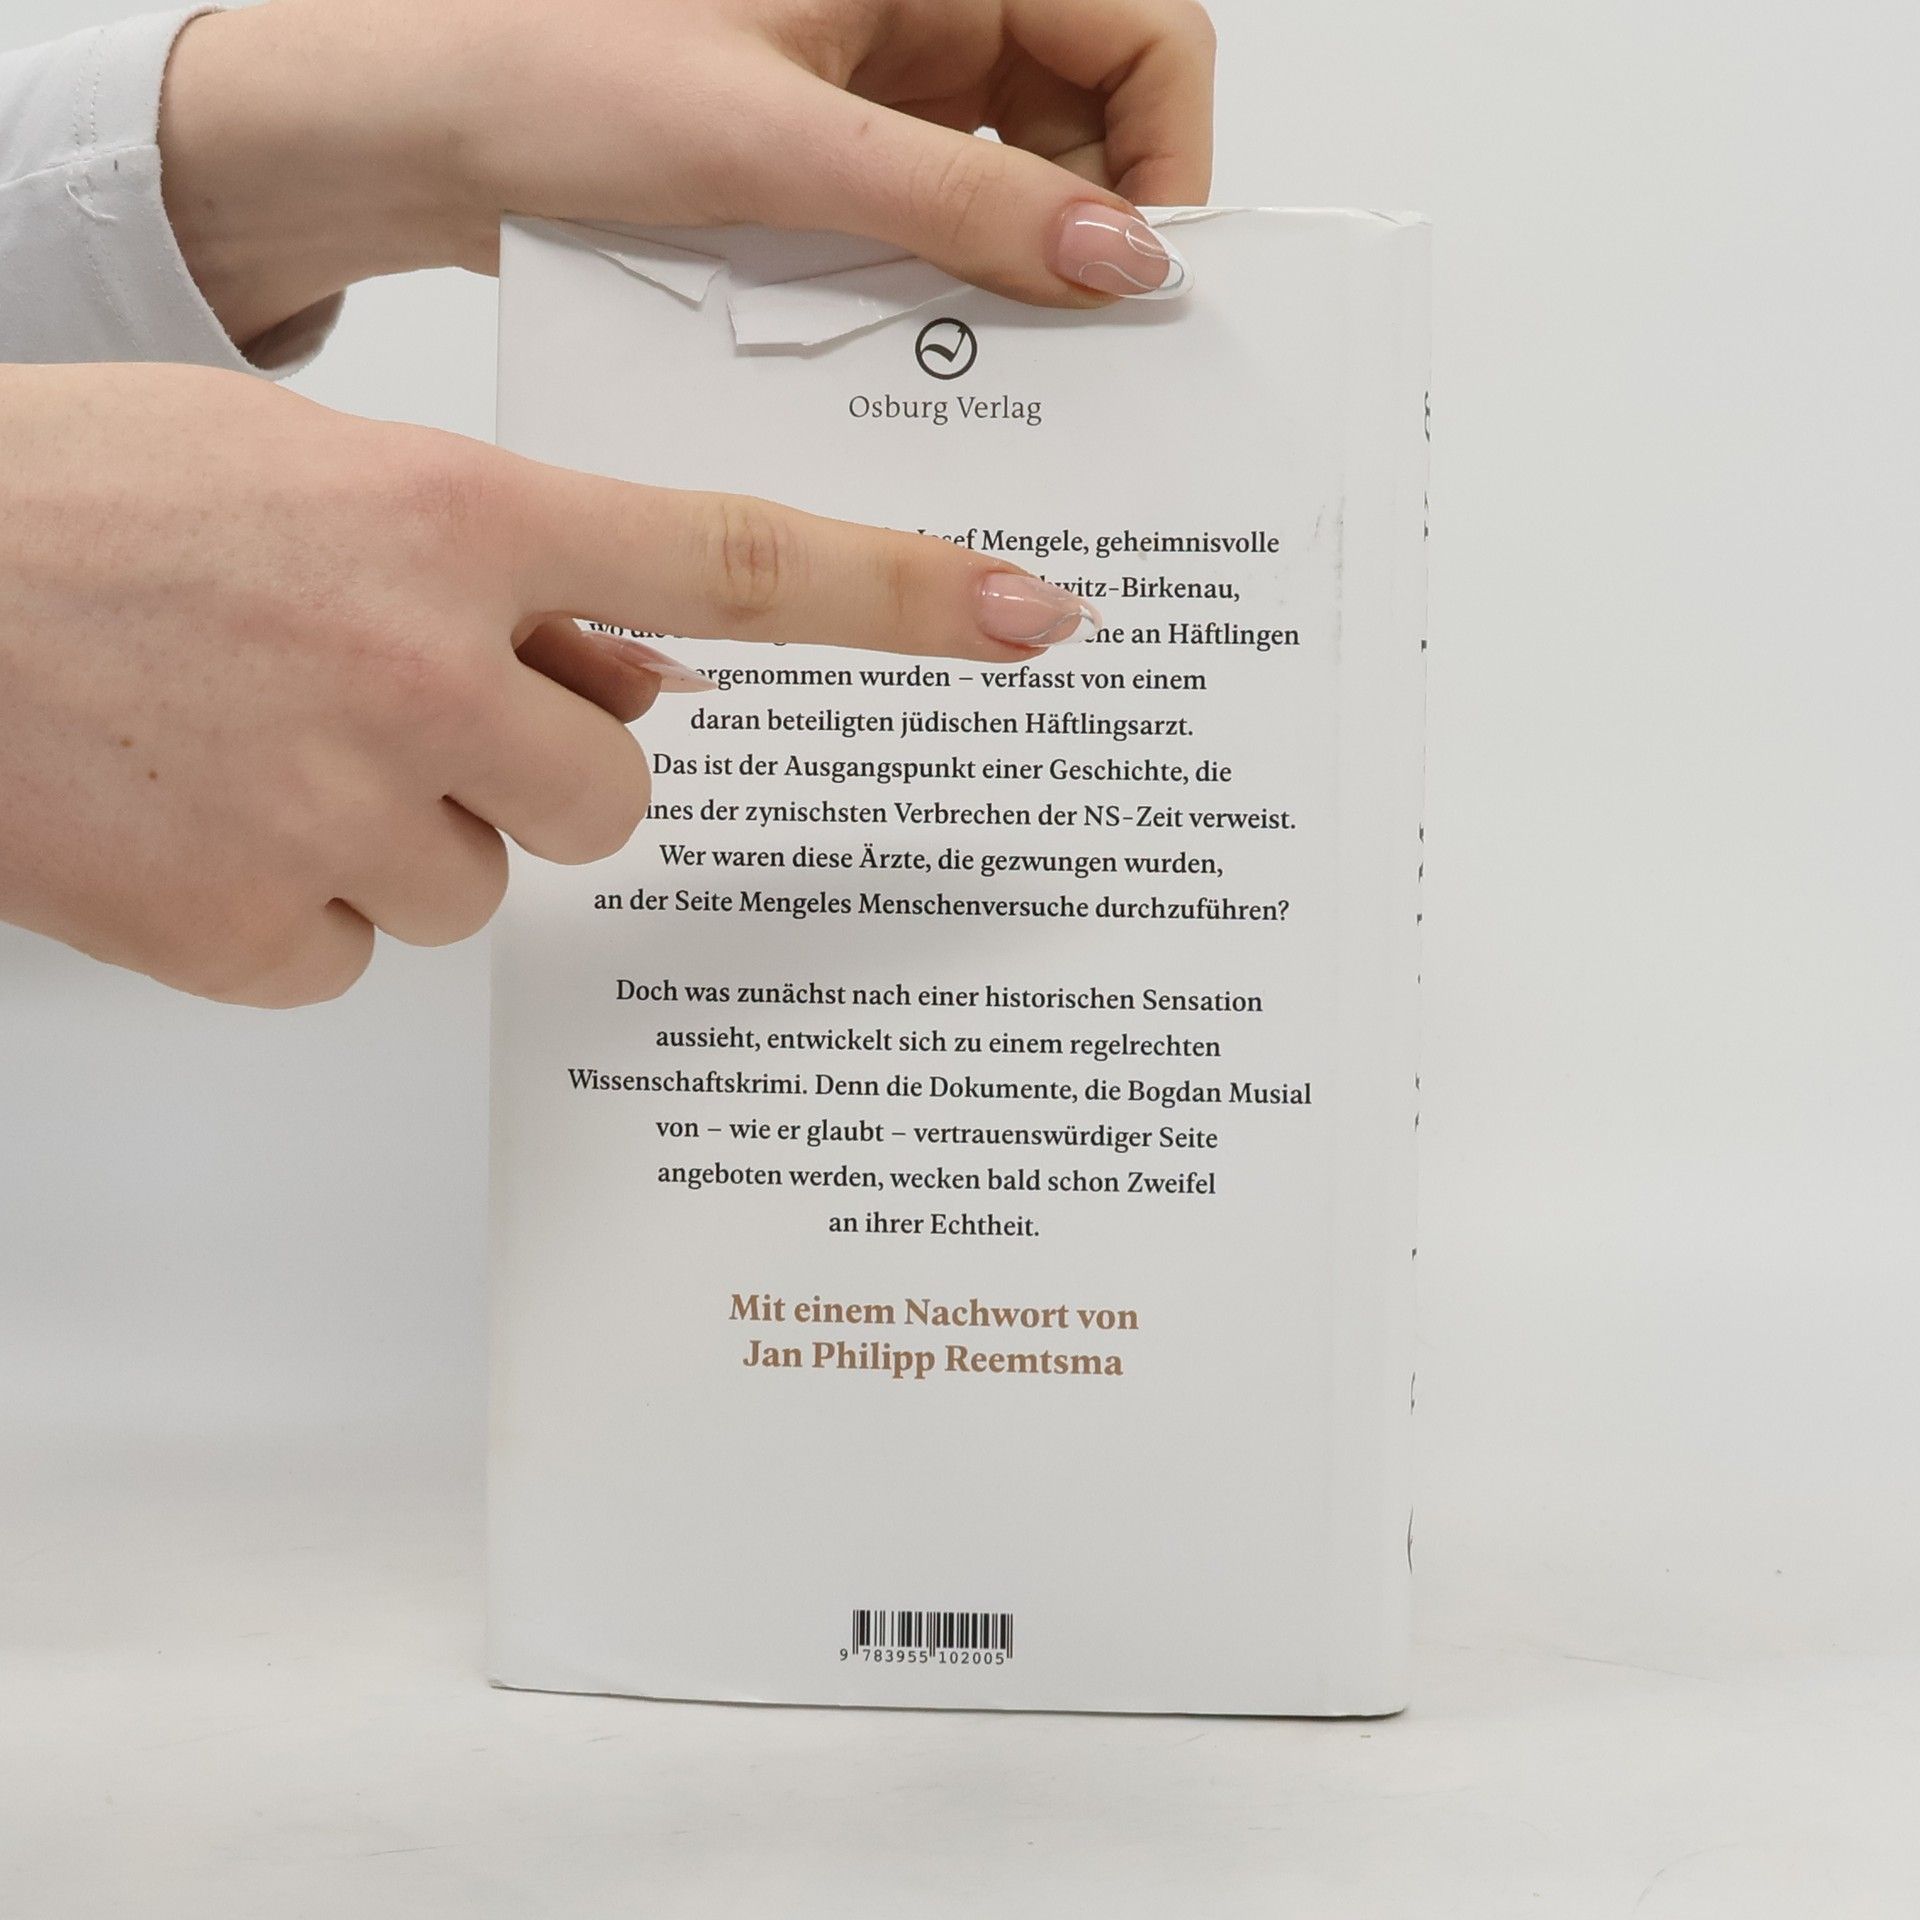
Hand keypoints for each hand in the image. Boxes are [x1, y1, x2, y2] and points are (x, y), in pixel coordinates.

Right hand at [0, 365, 1096, 1006]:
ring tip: (263, 752)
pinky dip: (308, 909)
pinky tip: (206, 824)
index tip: (1033, 620)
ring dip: (413, 836)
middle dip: (541, 771)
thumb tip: (652, 672)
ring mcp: (341, 813)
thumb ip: (512, 573)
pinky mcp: (258, 937)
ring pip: (487, 884)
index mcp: (453, 521)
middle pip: (615, 794)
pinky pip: (364, 955)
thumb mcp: (319, 477)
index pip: (737, 565)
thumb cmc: (89, 509)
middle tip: (403, 716)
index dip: (904, 596)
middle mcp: (425, 670)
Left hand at [158, 0, 1214, 347]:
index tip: (1150, 283)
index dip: (1166, 156)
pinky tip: (925, 361)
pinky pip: (931, 230)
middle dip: (1093, 235)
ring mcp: (876, 93)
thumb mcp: (774, 143)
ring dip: (1013, 281)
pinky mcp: (830, 166)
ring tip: (997, 373)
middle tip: (1084, 360)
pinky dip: (941, 296)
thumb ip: (959, 201)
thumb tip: (1120, 260)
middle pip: (1088, 121)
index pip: (1137, 34)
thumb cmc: (548, 77)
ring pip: (1013, 187)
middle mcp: (919, 12)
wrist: (411, 128)